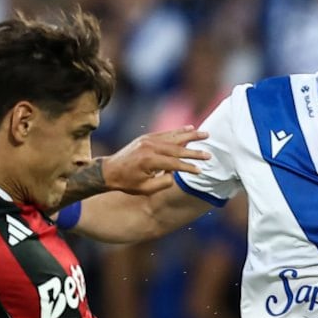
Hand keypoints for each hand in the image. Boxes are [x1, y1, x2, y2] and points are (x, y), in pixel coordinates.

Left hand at [80, 127, 209, 198]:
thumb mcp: (146, 189)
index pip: (174, 164)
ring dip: (191, 135)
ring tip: (205, 133)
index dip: (188, 167)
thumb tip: (176, 173)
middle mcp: (149, 147)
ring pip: (173, 136)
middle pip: (177, 148)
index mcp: (149, 161)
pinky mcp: (146, 137)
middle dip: (194, 151)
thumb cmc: (127, 183)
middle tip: (209, 153)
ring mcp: (148, 140)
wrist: (108, 171)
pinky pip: (166, 133)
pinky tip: (189, 128)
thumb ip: (164, 182)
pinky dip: (178, 131)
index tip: (200, 171)